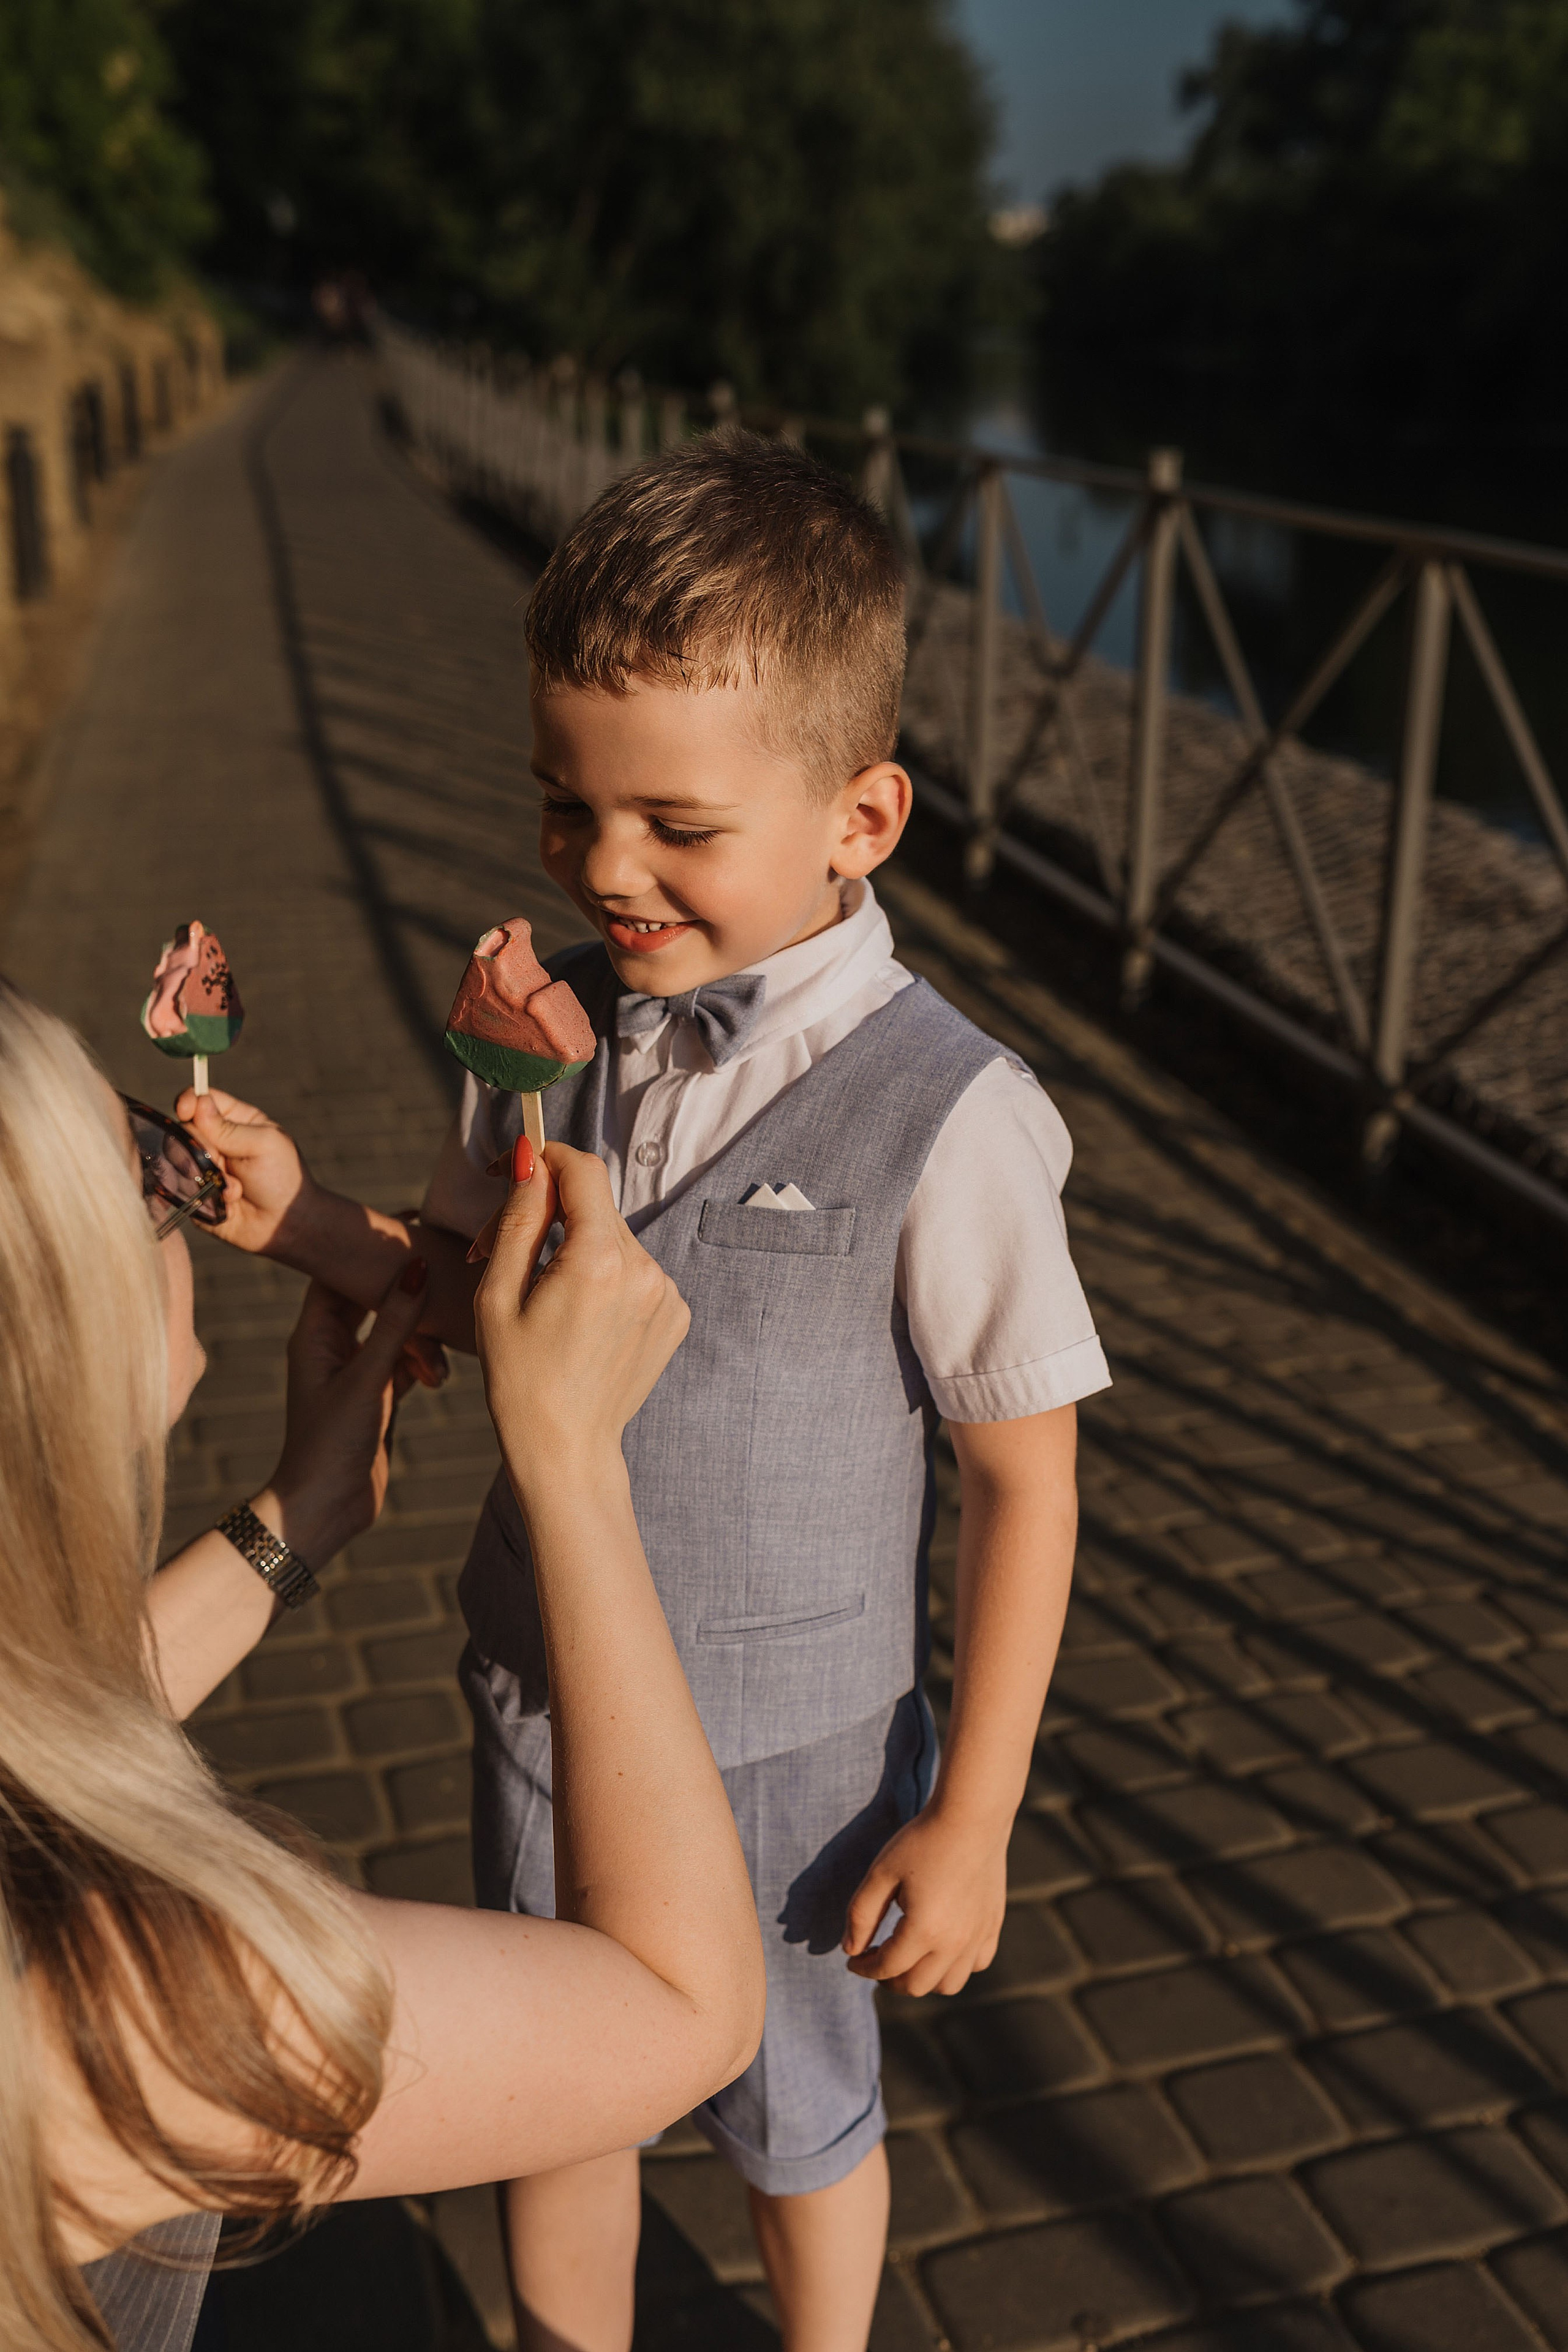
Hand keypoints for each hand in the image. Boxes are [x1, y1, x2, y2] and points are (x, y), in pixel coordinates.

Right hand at [176, 1086, 313, 1255]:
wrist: (285, 1224)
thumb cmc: (282, 1178)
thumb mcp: (264, 1144)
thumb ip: (229, 1127)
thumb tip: (198, 1103)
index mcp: (235, 1120)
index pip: (200, 1100)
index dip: (188, 1101)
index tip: (185, 1110)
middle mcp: (215, 1141)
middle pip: (183, 1128)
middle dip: (201, 1146)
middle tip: (222, 1162)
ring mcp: (201, 1166)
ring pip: (176, 1156)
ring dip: (203, 1172)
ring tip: (233, 1189)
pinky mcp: (194, 1192)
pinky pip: (179, 1186)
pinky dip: (203, 1194)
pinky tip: (228, 1202)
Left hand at [261, 1260, 430, 1566]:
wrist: (324, 1510)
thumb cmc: (331, 1445)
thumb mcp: (366, 1379)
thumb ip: (394, 1325)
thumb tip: (416, 1267)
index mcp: (314, 1336)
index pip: (336, 1273)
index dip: (365, 1246)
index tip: (406, 1221)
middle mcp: (331, 1348)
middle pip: (368, 1296)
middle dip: (401, 1278)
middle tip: (438, 1252)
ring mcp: (355, 1372)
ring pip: (392, 1329)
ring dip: (419, 1322)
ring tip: (452, 1304)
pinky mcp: (376, 1396)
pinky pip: (405, 1361)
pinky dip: (426, 1355)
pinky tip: (450, 1354)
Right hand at [475, 1138, 688, 1484]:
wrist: (566, 1450)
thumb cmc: (520, 1380)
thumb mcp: (498, 1294)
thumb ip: (518, 1218)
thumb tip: (530, 1157)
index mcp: (600, 1261)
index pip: (582, 1170)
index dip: (542, 1157)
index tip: (510, 1168)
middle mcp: (645, 1270)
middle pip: (593, 1205)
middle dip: (546, 1212)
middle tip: (498, 1248)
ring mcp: (667, 1294)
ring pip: (612, 1238)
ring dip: (574, 1247)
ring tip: (539, 1296)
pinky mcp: (676, 1314)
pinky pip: (633, 1271)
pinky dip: (603, 1278)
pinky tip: (578, 1319)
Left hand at [841, 1803, 1008, 1998]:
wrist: (972, 1816)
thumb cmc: (922, 1841)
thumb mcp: (881, 1873)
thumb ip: (861, 1915)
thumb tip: (850, 1950)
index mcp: (924, 1931)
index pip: (887, 1968)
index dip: (864, 1968)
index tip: (852, 1960)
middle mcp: (954, 1943)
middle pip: (916, 1986)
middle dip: (889, 1979)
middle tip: (876, 1959)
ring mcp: (977, 1936)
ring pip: (949, 1984)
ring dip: (923, 1979)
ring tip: (908, 1957)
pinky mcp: (993, 1925)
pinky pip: (976, 1964)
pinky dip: (956, 1965)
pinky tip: (942, 1944)